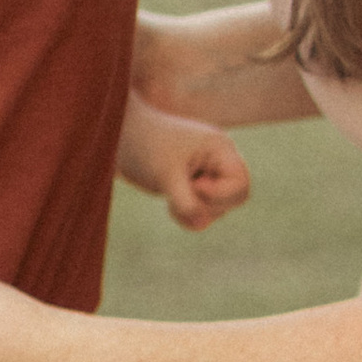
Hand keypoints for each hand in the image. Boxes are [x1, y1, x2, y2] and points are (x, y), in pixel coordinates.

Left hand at [118, 91, 251, 227]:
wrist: (120, 136)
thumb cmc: (145, 147)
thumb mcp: (166, 176)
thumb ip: (186, 202)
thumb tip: (201, 225)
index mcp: (220, 149)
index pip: (241, 184)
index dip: (221, 194)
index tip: (195, 185)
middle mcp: (219, 160)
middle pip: (235, 199)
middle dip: (208, 205)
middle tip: (182, 192)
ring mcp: (208, 174)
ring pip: (218, 209)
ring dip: (195, 212)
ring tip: (170, 197)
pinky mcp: (195, 186)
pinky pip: (203, 212)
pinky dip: (188, 215)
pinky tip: (170, 206)